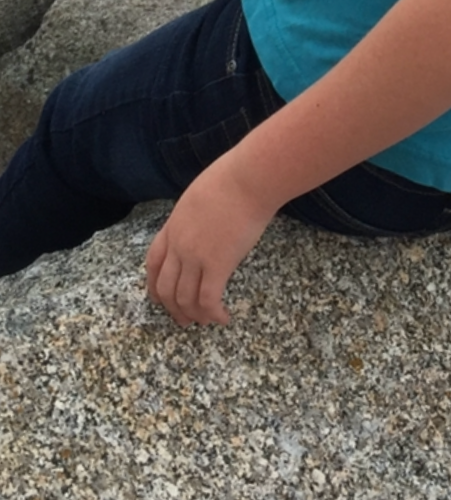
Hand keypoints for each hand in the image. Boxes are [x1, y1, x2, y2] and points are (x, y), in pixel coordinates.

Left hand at [145, 151, 276, 326]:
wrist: (247, 179)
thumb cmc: (232, 178)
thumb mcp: (199, 195)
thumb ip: (194, 216)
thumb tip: (203, 225)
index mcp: (173, 225)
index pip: (153, 262)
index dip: (153, 285)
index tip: (159, 299)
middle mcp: (179, 244)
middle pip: (165, 287)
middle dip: (173, 309)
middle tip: (185, 320)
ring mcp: (195, 255)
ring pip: (184, 298)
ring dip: (194, 315)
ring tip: (206, 321)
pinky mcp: (218, 264)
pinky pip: (208, 300)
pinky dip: (214, 314)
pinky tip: (224, 317)